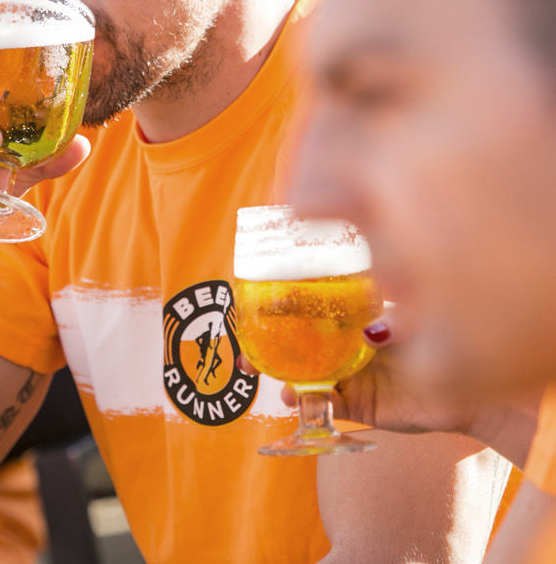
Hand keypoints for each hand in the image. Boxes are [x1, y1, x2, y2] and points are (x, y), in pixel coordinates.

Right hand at [238, 303, 477, 433]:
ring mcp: (347, 377)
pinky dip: (304, 401)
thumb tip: (363, 321)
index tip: (253, 309)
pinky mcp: (355, 405)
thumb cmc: (442, 339)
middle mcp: (343, 349)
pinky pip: (322, 404)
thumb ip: (383, 314)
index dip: (278, 312)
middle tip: (243, 355)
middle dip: (265, 350)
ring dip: (279, 376)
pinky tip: (292, 396)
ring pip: (302, 376)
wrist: (470, 389)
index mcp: (351, 322)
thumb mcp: (407, 315)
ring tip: (264, 375)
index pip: (308, 314)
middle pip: (296, 348)